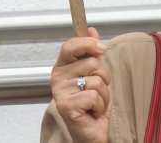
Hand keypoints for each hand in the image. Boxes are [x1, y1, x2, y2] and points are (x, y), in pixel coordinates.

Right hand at [50, 27, 111, 142]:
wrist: (92, 130)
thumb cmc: (93, 103)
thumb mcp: (97, 73)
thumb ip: (93, 52)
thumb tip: (92, 29)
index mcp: (62, 67)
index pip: (70, 46)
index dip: (88, 43)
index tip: (102, 48)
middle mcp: (57, 78)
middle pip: (91, 62)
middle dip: (104, 77)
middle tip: (97, 90)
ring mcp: (60, 92)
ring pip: (95, 80)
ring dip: (103, 93)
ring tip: (95, 102)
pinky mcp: (66, 106)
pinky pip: (94, 96)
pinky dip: (100, 105)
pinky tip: (92, 111)